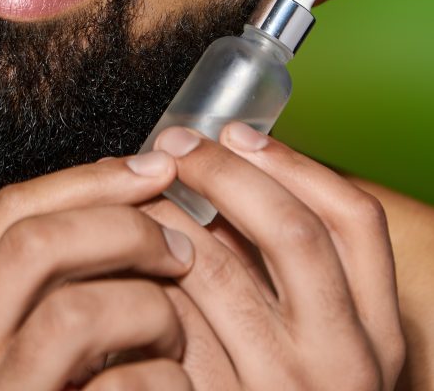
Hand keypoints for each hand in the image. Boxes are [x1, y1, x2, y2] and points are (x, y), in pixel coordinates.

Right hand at [0, 150, 195, 389]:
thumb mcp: (24, 336)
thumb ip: (58, 273)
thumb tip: (136, 184)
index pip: (11, 209)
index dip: (90, 179)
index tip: (154, 168)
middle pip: (38, 243)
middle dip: (123, 229)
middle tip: (181, 247)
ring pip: (78, 312)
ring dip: (149, 309)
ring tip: (175, 331)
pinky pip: (122, 390)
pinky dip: (165, 379)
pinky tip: (175, 388)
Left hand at [141, 123, 406, 390]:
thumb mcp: (314, 341)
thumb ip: (282, 271)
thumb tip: (225, 171)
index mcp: (375, 335)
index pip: (353, 221)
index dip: (292, 163)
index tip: (238, 131)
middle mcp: (339, 364)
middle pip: (287, 231)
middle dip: (224, 172)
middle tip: (174, 143)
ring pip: (214, 269)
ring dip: (166, 217)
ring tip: (138, 196)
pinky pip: (168, 323)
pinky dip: (140, 278)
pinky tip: (121, 260)